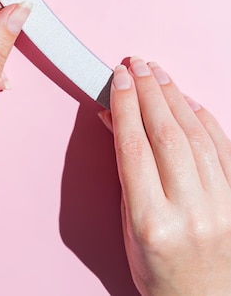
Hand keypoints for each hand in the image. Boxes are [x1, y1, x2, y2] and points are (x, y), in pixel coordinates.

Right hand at [99, 58, 230, 295]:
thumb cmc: (157, 270)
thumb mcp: (128, 225)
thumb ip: (125, 170)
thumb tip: (116, 120)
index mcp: (153, 223)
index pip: (135, 148)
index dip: (125, 106)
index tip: (118, 79)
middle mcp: (191, 213)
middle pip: (166, 135)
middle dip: (148, 92)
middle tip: (136, 65)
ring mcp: (221, 207)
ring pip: (196, 136)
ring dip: (174, 98)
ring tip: (157, 74)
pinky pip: (223, 148)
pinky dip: (203, 118)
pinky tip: (186, 100)